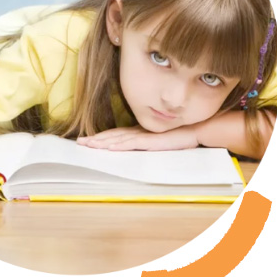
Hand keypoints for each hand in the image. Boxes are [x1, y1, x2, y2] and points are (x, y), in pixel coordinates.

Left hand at [77, 125, 198, 150]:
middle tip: (80, 142)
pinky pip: (130, 143)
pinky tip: (107, 147)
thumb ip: (150, 142)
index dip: (102, 137)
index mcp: (140, 132)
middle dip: (96, 139)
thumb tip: (142, 147)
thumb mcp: (161, 140)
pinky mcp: (149, 141)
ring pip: (117, 139)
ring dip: (102, 142)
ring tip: (88, 145)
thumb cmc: (181, 136)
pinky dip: (117, 145)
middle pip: (113, 136)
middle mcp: (139, 132)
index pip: (116, 135)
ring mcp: (143, 135)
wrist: (196, 130)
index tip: (88, 140)